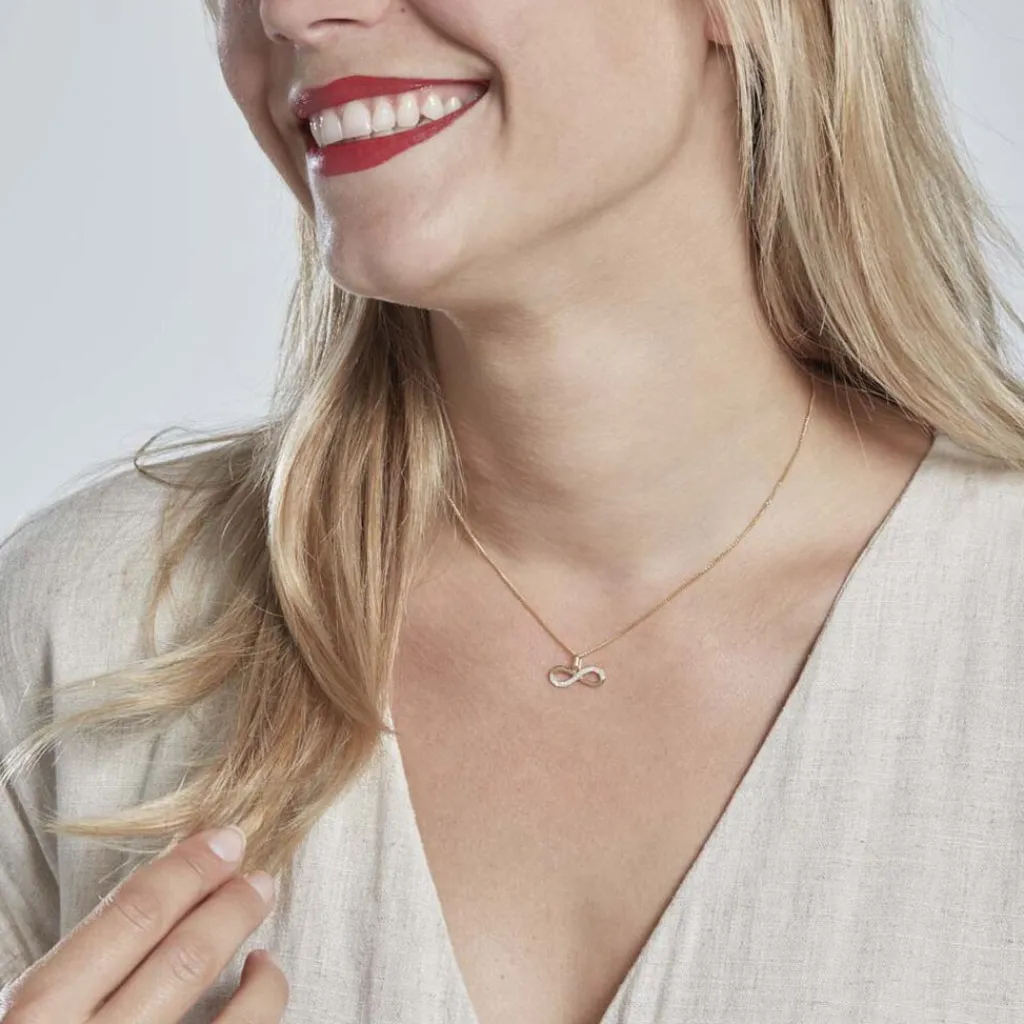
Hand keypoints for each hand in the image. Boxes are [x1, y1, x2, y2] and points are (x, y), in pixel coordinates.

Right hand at [1, 826, 286, 1021]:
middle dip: (232, 908)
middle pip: (185, 960)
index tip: (224, 840)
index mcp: (37, 1018)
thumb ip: (68, 983)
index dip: (187, 870)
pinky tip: (254, 1013)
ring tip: (267, 953)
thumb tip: (159, 906)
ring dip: (263, 980)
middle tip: (260, 877)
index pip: (130, 919)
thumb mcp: (19, 1018)